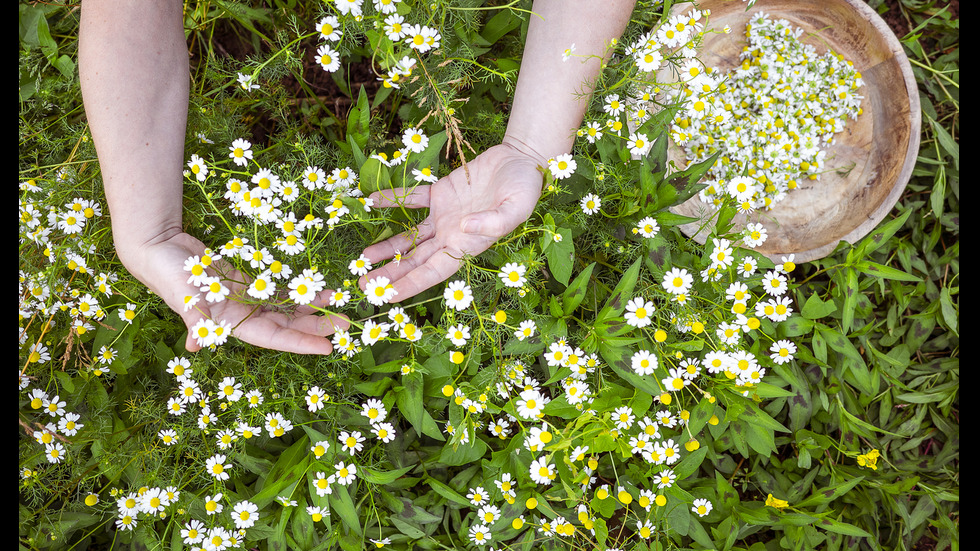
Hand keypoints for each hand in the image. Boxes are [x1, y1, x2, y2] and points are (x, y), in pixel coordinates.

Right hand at [122, 231, 348, 354]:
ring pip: (287, 309)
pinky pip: (279, 291)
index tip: (328, 346)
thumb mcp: (184, 297)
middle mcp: (243, 316)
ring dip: (312, 309)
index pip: (274, 338)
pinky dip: (298, 292)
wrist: (160, 248)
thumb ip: (194, 322)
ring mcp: (247, 299)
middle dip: (316, 325)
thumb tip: (194, 347)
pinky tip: (319, 290)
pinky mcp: (248, 282)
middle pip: (288, 325)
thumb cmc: (170, 274)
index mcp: (232, 324)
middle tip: (346, 323)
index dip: (301, 343)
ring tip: (340, 305)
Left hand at [358, 142, 544, 300]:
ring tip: (362, 258)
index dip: (410, 285)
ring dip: (386, 247)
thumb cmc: (525, 189)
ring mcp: (443, 216)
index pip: (433, 272)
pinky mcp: (440, 193)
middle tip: (364, 284)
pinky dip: (391, 200)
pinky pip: (411, 199)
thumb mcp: (517, 208)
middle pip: (415, 261)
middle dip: (391, 274)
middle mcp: (451, 236)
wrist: (521, 159)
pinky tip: (372, 202)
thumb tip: (464, 228)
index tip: (387, 295)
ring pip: (409, 237)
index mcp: (468, 246)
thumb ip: (494, 221)